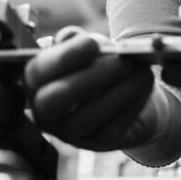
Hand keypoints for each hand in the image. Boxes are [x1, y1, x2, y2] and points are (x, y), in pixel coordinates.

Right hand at [24, 27, 155, 150]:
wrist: (125, 92)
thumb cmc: (99, 64)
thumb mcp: (87, 47)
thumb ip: (75, 40)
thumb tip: (69, 36)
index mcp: (35, 81)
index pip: (37, 71)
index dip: (64, 57)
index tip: (93, 43)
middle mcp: (44, 111)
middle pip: (54, 100)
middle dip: (90, 78)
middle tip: (121, 62)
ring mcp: (69, 132)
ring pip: (84, 118)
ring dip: (118, 92)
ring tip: (141, 72)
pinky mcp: (96, 143)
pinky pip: (111, 129)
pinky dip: (130, 106)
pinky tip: (144, 88)